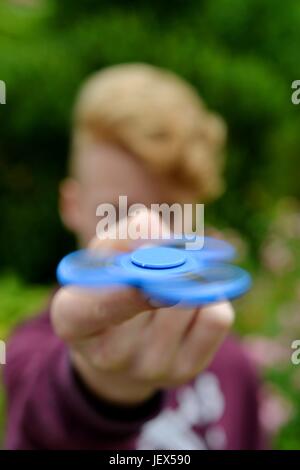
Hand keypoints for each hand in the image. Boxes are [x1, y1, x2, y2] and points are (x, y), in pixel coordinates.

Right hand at [51, 210, 233, 404]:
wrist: (126, 346)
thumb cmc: (113, 288)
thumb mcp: (105, 257)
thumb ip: (124, 237)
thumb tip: (153, 227)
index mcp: (73, 320)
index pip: (89, 310)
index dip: (119, 289)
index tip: (141, 263)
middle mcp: (108, 355)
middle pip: (153, 297)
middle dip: (167, 267)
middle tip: (169, 256)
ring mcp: (150, 368)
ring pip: (188, 303)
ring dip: (188, 281)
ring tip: (173, 284)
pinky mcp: (187, 370)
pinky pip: (216, 318)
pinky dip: (212, 298)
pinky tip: (192, 301)